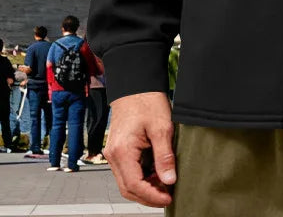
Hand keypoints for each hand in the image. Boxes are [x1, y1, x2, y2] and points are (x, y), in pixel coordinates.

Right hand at [105, 92, 175, 208]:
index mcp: (122, 151)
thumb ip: (164, 156)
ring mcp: (114, 153)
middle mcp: (114, 155)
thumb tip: (169, 179)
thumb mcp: (162, 128)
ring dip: (145, 187)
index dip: (152, 196)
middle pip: (128, 188)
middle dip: (148, 195)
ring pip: (127, 181)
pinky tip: (156, 173)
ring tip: (165, 183)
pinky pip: (128, 171)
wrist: (136, 85)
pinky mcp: (119, 149)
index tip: (168, 197)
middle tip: (168, 194)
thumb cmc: (146, 100)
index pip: (134, 185)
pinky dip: (141, 177)